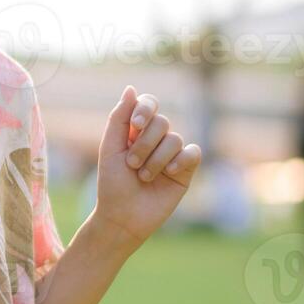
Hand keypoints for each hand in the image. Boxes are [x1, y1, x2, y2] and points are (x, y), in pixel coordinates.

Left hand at [91, 85, 201, 250]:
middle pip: (162, 122)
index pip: (149, 104)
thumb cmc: (112, 183)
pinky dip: (179, 160)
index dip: (145, 110)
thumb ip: (119, 118)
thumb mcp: (110, 148)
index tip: (135, 124)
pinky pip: (193, 152)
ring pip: (174, 138)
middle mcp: (156, 139)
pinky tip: (169, 172)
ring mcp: (172, 154)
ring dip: (155, 159)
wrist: (123, 216)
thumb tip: (131, 87)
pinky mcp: (186, 170)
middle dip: (144, 144)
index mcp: (136, 130)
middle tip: (131, 164)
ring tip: (143, 176)